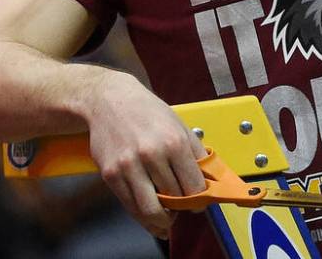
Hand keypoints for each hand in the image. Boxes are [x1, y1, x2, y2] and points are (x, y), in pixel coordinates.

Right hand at [85, 72, 207, 239]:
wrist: (110, 101)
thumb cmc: (148, 112)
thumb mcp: (179, 125)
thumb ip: (197, 153)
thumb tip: (212, 180)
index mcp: (174, 142)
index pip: (194, 186)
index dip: (200, 200)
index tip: (200, 204)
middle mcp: (151, 155)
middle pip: (174, 198)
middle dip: (181, 208)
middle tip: (183, 208)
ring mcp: (128, 166)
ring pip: (151, 209)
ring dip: (163, 220)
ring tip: (168, 217)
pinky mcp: (110, 175)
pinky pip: (130, 206)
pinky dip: (143, 217)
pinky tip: (150, 215)